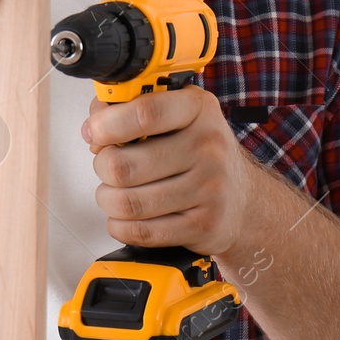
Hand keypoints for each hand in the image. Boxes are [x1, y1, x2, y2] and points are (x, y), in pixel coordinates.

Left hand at [80, 86, 257, 255]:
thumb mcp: (175, 114)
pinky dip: (120, 226)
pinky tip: (127, 215)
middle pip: (123, 165)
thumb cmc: (198, 152)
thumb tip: (93, 126)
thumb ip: (128, 107)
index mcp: (197, 109)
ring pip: (127, 203)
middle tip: (108, 166)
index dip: (106, 124)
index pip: (145, 113)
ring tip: (116, 192)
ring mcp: (209, 189)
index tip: (93, 132)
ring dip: (108, 199)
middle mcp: (208, 147)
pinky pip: (140, 232)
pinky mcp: (202, 226)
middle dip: (102, 168)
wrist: (246, 200)